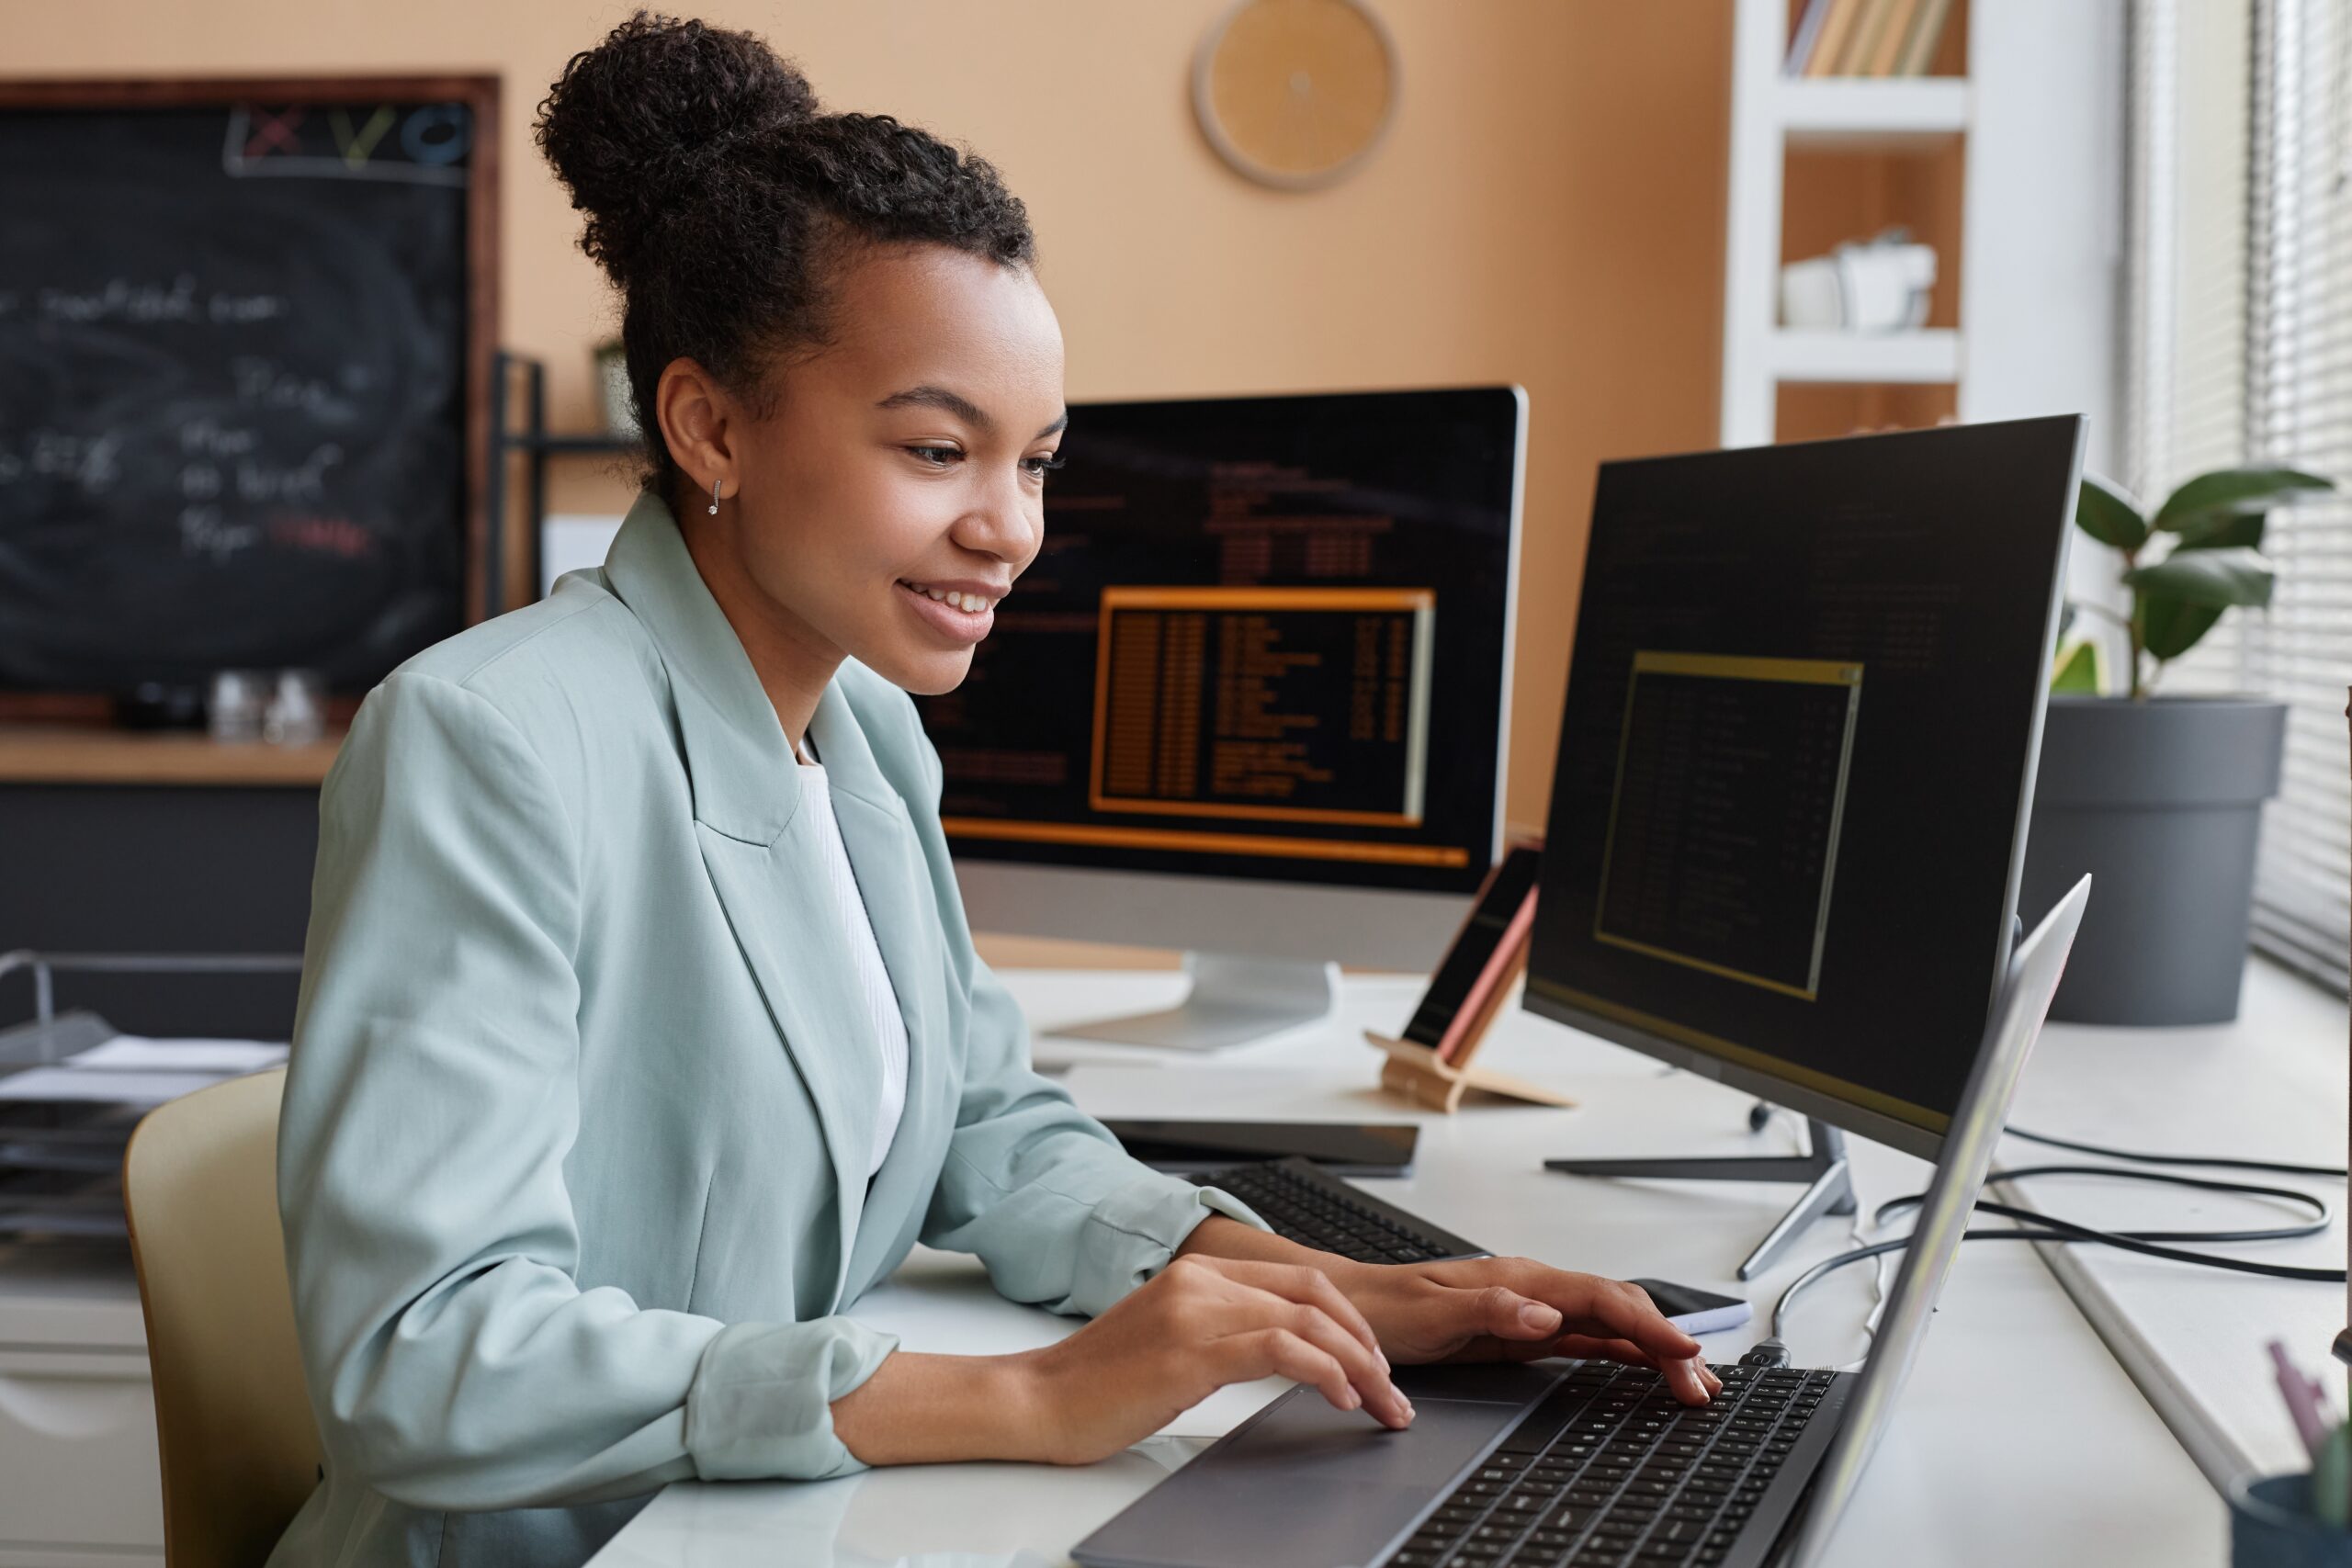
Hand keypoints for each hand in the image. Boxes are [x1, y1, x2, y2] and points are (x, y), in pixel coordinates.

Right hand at [1013, 1253, 1415, 1464]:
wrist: (1035, 1402)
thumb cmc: (1097, 1385)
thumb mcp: (1169, 1342)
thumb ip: (1221, 1332)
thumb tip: (1285, 1355)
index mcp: (1197, 1274)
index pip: (1299, 1280)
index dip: (1350, 1320)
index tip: (1374, 1362)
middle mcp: (1200, 1282)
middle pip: (1315, 1296)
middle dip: (1367, 1343)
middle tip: (1392, 1389)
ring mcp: (1194, 1312)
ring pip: (1308, 1321)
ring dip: (1358, 1365)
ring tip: (1380, 1402)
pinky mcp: (1190, 1352)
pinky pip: (1281, 1349)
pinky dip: (1324, 1371)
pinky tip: (1341, 1397)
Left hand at [1329, 1255, 1721, 1405]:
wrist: (1352, 1308)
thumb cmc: (1386, 1307)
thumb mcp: (1432, 1312)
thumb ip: (1491, 1310)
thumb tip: (1545, 1315)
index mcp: (1519, 1279)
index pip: (1600, 1299)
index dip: (1648, 1324)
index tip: (1683, 1350)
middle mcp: (1533, 1289)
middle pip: (1618, 1310)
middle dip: (1666, 1343)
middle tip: (1700, 1384)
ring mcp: (1533, 1310)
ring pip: (1610, 1324)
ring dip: (1653, 1349)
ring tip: (1692, 1380)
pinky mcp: (1525, 1332)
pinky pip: (1586, 1340)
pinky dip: (1623, 1353)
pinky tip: (1645, 1367)